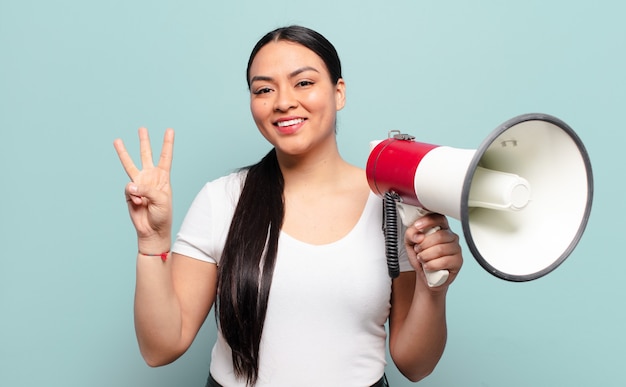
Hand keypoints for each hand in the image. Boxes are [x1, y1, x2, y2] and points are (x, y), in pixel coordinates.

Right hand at [113, 127, 173, 249]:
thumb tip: (130, 186)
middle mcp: (150, 177)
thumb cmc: (162, 215)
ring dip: (124, 153)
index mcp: (163, 177)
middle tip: (142, 128)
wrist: (152, 230)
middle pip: (146, 156)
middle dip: (144, 142)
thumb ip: (146, 190)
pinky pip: (129, 190)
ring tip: (117, 140)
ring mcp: (139, 184)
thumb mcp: (161, 200)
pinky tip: (140, 204)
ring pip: (130, 165)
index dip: (167, 143)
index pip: (166, 156)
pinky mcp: (129, 193)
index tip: (170, 130)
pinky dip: (134, 197)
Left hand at [404, 213, 462, 290]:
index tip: (417, 227)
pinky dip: (432, 265)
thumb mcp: (410, 243)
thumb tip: (418, 235)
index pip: (439, 218)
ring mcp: (456, 249)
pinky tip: (427, 266)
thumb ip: (410, 234)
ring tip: (422, 259)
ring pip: (441, 249)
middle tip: (417, 250)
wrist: (425, 276)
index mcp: (441, 228)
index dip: (428, 221)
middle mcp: (451, 236)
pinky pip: (445, 261)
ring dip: (426, 255)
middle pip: (440, 235)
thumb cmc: (421, 257)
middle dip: (424, 244)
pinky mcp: (458, 261)